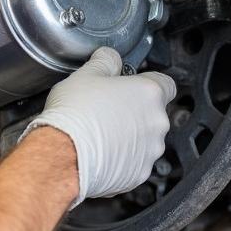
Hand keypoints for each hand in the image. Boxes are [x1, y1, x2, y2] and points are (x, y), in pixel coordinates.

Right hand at [21, 47, 175, 206]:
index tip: (132, 86)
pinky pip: (134, 163)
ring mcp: (150, 151)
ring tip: (100, 134)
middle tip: (107, 110)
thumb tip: (110, 56)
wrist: (64, 153)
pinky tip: (99, 153)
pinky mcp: (138, 174)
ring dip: (129, 136)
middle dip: (134, 112)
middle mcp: (156, 122)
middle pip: (153, 113)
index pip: (166, 83)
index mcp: (148, 93)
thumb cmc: (74, 113)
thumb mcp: (85, 74)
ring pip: (145, 140)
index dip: (147, 83)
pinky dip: (122, 159)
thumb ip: (105, 61)